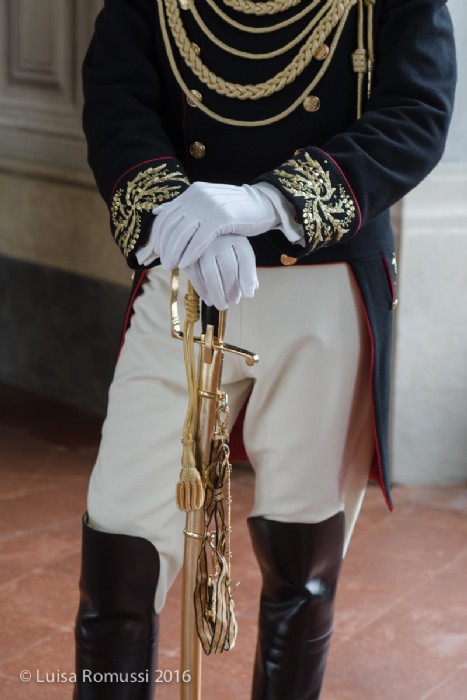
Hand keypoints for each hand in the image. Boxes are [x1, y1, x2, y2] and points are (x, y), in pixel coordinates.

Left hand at [149, 181, 278, 269]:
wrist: (263, 204)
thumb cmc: (236, 208)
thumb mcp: (208, 203)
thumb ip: (185, 206)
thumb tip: (158, 210)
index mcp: (193, 192)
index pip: (168, 214)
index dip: (159, 234)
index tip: (157, 251)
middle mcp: (197, 196)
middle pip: (172, 225)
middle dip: (164, 246)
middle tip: (164, 263)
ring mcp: (209, 206)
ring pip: (182, 233)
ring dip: (173, 252)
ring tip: (171, 266)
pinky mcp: (220, 217)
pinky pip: (198, 239)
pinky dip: (189, 253)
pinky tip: (184, 264)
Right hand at [186, 235, 257, 310]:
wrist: (197, 231)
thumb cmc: (223, 245)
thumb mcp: (238, 253)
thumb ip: (246, 270)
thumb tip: (250, 291)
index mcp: (237, 238)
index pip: (245, 259)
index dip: (248, 279)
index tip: (248, 295)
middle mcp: (220, 241)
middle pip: (229, 270)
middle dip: (231, 290)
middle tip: (232, 302)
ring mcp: (203, 247)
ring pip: (211, 276)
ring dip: (217, 294)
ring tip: (221, 305)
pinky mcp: (187, 254)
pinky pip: (196, 276)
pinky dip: (203, 291)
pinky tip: (208, 299)